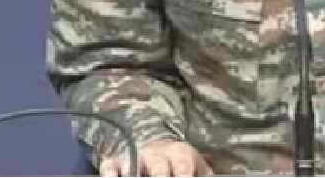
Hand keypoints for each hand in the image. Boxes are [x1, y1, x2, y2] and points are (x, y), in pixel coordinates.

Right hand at [98, 139, 213, 176]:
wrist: (160, 149)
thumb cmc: (182, 166)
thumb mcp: (198, 169)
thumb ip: (204, 175)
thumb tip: (215, 177)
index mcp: (181, 154)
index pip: (183, 167)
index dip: (184, 176)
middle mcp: (157, 153)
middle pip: (159, 167)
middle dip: (161, 176)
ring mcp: (135, 157)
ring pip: (133, 164)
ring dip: (133, 173)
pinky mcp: (116, 161)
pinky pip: (110, 165)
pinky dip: (110, 172)